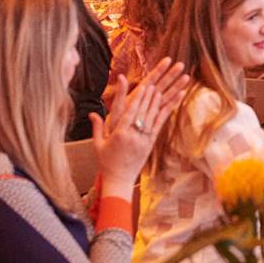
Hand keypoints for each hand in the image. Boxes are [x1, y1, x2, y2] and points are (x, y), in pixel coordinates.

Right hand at [91, 59, 189, 191]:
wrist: (119, 179)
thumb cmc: (106, 162)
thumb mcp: (98, 144)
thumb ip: (97, 127)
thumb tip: (92, 113)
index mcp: (119, 135)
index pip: (130, 113)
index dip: (138, 99)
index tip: (143, 87)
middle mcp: (133, 137)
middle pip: (142, 113)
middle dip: (149, 97)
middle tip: (157, 82)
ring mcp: (143, 140)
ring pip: (152, 118)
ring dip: (158, 102)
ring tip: (164, 88)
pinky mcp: (150, 144)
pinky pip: (159, 126)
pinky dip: (166, 113)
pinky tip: (171, 104)